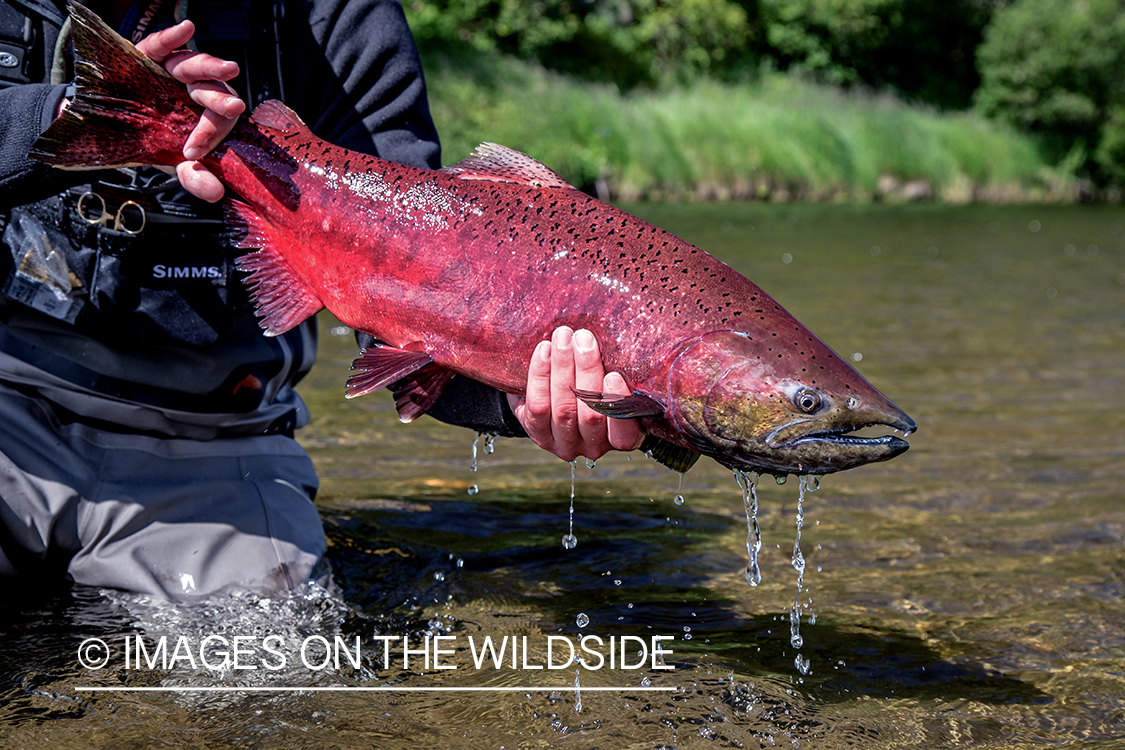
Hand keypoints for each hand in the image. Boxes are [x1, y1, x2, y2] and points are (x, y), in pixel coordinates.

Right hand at [135, 20, 244, 201]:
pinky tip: (186, 29)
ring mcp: (173, 71)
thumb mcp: (172, 163)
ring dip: (210, 67)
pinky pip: (162, 43)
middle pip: (214, 90)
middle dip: (222, 101)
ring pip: (195, 65)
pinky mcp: (148, 55)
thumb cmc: (150, 141)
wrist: (108, 128)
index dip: (210, 133)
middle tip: (233, 109)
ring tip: (227, 69)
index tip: (192, 151)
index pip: (219, 120)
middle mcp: (195, 90)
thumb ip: (195, 177)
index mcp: (207, 115)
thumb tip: (216, 193)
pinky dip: (173, 36)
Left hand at [508, 327, 643, 461]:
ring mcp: (564, 443)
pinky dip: (539, 375)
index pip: (623, 434)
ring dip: (562, 368)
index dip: (618, 405)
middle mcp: (594, 446)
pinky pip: (538, 406)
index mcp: (622, 438)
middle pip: (590, 414)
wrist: (554, 396)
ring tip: (563, 336)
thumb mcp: (614, 380)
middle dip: (586, 371)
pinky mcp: (538, 434)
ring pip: (563, 409)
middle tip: (583, 338)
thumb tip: (624, 335)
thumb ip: (619, 369)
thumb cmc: (598, 382)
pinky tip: (544, 350)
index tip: (614, 375)